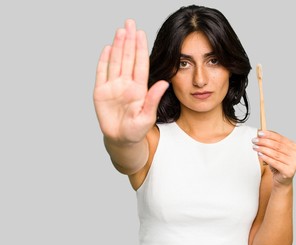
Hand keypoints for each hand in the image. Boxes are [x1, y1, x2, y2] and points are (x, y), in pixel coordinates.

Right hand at [93, 19, 168, 143]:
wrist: (121, 140)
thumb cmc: (136, 130)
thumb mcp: (147, 116)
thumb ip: (153, 99)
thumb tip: (164, 83)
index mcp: (139, 88)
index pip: (140, 63)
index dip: (140, 48)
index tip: (141, 33)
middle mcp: (126, 84)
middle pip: (128, 58)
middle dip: (129, 40)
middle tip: (130, 23)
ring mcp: (113, 86)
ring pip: (116, 62)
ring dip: (117, 46)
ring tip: (120, 31)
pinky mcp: (101, 92)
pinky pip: (102, 73)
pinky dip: (103, 61)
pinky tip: (107, 48)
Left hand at [252, 131, 295, 185]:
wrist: (282, 180)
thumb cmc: (278, 164)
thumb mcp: (276, 152)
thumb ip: (271, 143)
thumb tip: (261, 135)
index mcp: (294, 147)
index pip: (280, 138)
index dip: (269, 135)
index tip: (260, 133)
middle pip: (277, 146)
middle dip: (264, 142)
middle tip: (255, 140)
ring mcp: (294, 164)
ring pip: (275, 154)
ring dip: (263, 149)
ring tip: (255, 147)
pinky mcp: (289, 171)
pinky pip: (275, 163)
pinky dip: (266, 158)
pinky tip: (260, 154)